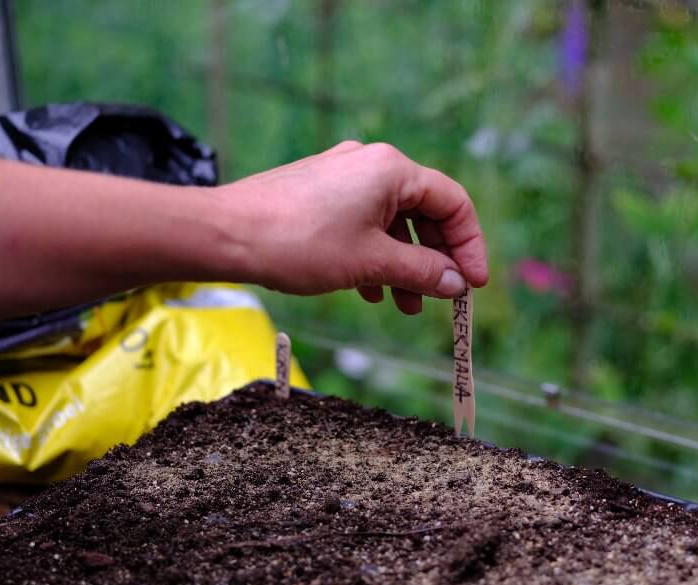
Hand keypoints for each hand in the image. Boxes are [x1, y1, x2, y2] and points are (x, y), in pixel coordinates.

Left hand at [217, 141, 488, 313]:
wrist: (224, 235)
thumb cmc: (299, 244)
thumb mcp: (371, 264)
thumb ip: (421, 272)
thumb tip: (456, 284)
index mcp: (391, 170)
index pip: (452, 202)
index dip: (469, 245)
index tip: (473, 284)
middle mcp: (369, 163)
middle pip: (423, 211)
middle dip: (434, 259)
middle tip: (442, 299)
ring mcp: (340, 176)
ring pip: (390, 221)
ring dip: (403, 264)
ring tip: (404, 307)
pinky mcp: (317, 192)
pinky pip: (361, 222)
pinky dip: (373, 254)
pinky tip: (368, 291)